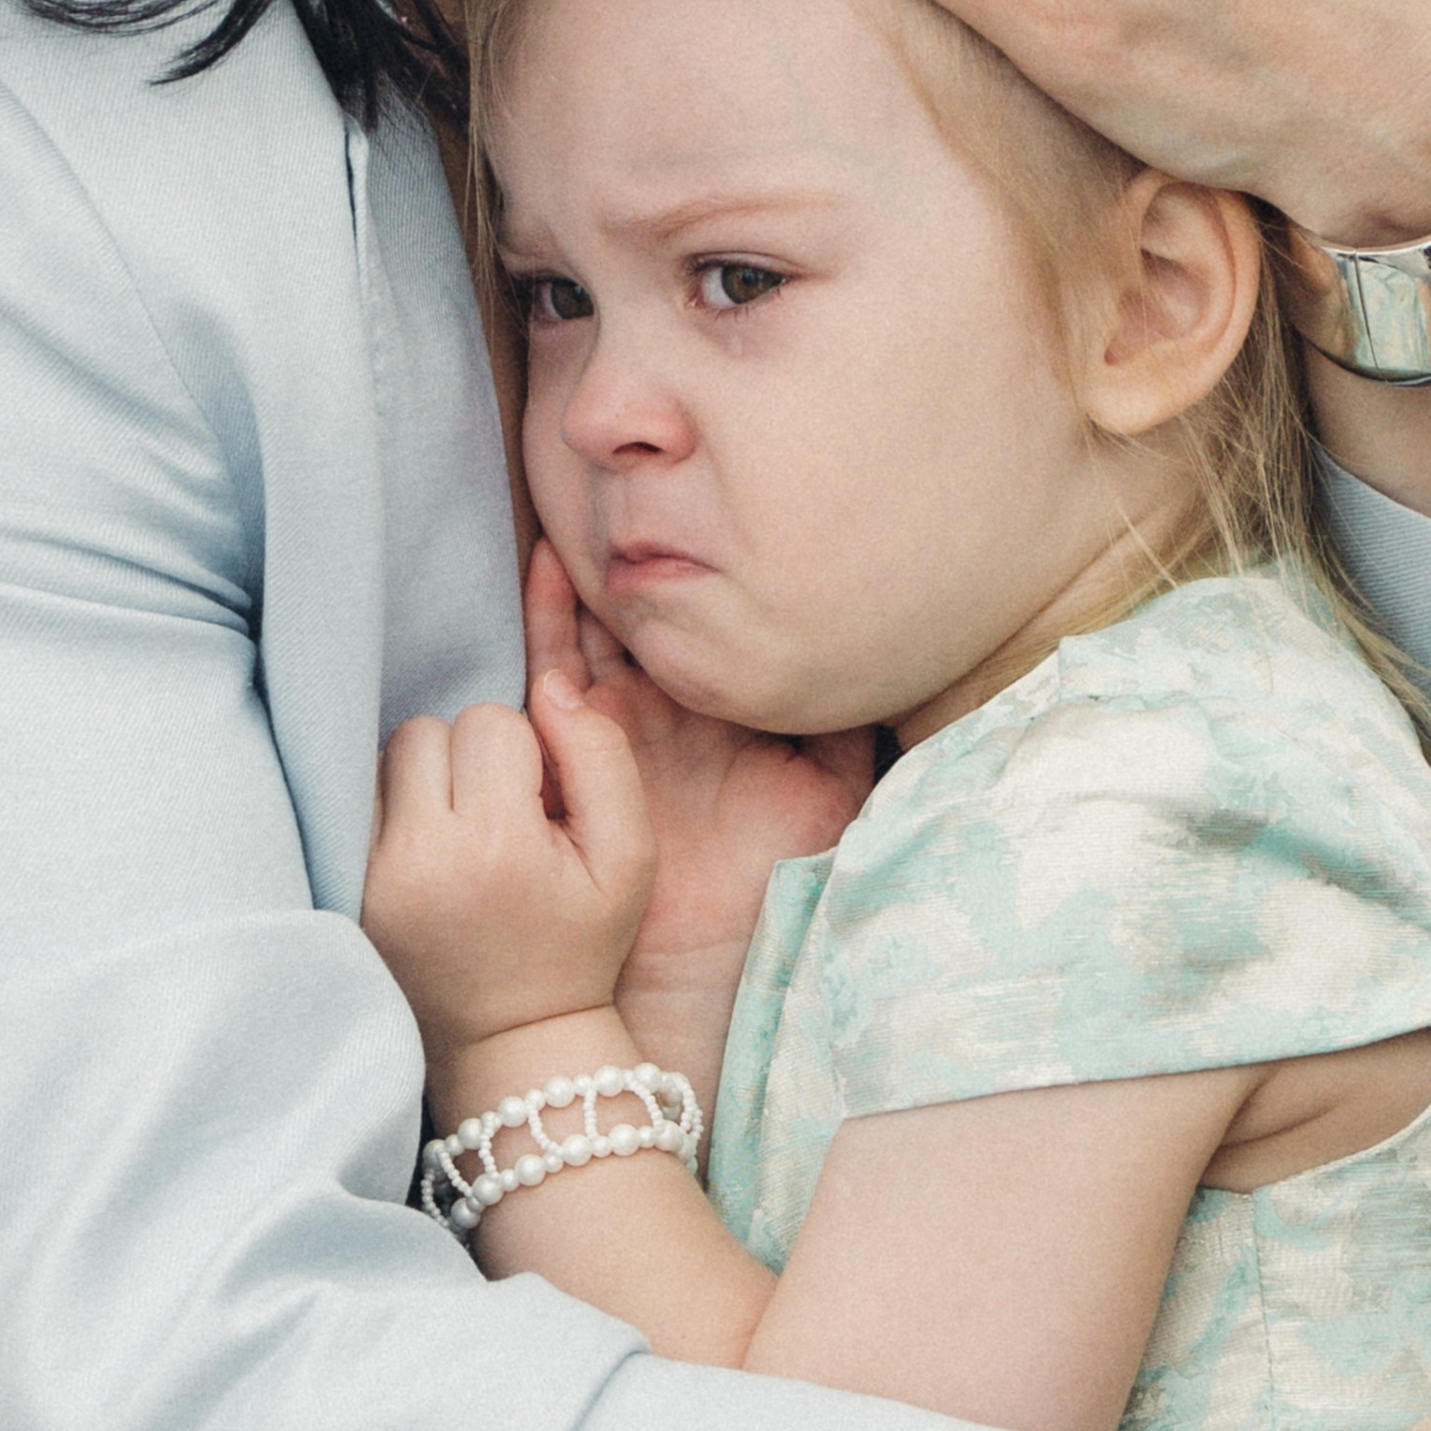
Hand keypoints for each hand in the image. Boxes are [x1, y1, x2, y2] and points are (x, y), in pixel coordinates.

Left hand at [364, 680, 653, 1071]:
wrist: (512, 1040)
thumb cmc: (580, 943)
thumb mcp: (630, 856)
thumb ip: (601, 756)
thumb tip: (551, 687)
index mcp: (496, 844)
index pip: (490, 722)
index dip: (524, 752)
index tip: (538, 807)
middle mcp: (420, 857)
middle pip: (427, 732)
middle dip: (467, 760)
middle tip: (496, 817)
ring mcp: (369, 878)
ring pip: (383, 761)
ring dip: (423, 780)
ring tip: (458, 833)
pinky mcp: (341, 891)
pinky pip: (353, 805)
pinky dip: (390, 813)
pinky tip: (424, 850)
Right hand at [524, 543, 875, 1098]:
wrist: (700, 952)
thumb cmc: (765, 879)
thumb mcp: (827, 789)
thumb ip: (845, 725)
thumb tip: (882, 662)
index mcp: (720, 709)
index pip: (707, 626)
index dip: (702, 570)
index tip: (711, 498)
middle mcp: (665, 709)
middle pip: (645, 615)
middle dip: (638, 552)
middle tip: (637, 479)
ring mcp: (615, 724)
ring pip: (596, 629)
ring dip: (589, 570)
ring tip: (587, 500)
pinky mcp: (573, 745)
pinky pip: (551, 672)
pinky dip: (548, 619)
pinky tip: (551, 561)